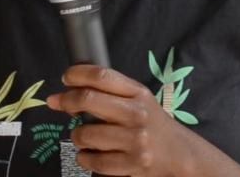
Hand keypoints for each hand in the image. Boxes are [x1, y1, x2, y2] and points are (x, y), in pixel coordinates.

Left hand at [46, 65, 194, 176]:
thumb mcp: (139, 101)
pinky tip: (88, 155)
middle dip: (66, 100)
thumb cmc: (153, 125)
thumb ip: (111, 93)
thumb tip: (69, 91)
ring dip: (76, 136)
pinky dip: (84, 158)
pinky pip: (93, 161)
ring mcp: (135, 140)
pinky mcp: (133, 164)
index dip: (77, 74)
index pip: (102, 76)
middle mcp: (137, 114)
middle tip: (58, 103)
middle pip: (88, 99)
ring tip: (82, 136)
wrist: (180, 155)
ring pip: (85, 134)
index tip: (65, 78)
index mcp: (138, 93)